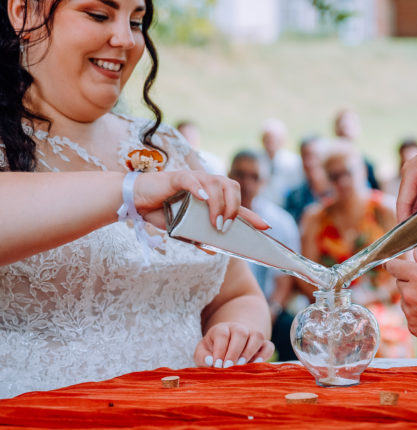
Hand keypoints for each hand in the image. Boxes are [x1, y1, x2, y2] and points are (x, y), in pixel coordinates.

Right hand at [133, 171, 269, 231]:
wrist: (137, 201)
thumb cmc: (161, 212)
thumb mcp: (182, 229)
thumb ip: (197, 238)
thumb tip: (213, 251)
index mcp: (211, 196)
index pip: (237, 203)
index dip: (251, 215)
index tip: (265, 228)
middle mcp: (206, 185)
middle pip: (232, 187)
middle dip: (234, 208)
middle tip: (226, 227)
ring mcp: (193, 179)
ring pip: (216, 184)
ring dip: (219, 205)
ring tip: (215, 223)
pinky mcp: (176, 178)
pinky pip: (192, 180)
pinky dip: (199, 189)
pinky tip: (202, 199)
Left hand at [194, 321, 274, 367]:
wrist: (227, 346)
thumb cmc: (213, 351)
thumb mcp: (202, 352)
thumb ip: (202, 357)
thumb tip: (210, 361)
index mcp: (222, 329)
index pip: (222, 334)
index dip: (220, 350)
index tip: (217, 365)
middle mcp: (238, 329)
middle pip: (241, 333)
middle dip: (234, 351)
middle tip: (229, 366)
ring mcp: (252, 335)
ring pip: (257, 336)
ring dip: (250, 351)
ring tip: (242, 365)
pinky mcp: (263, 344)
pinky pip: (269, 346)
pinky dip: (265, 355)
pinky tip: (256, 364)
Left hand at [386, 248, 416, 348]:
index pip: (393, 266)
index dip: (393, 265)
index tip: (392, 265)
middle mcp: (410, 293)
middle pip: (400, 284)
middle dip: (411, 283)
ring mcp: (410, 312)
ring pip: (406, 302)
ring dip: (415, 301)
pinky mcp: (413, 327)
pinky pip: (412, 317)